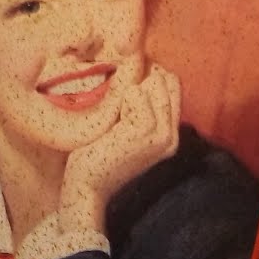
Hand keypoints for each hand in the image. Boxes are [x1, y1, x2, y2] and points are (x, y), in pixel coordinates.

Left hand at [59, 63, 179, 235]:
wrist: (86, 187)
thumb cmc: (96, 156)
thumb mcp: (123, 130)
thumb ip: (138, 107)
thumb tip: (141, 70)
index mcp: (169, 134)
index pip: (172, 84)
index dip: (149, 75)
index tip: (124, 90)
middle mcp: (172, 135)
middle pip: (167, 80)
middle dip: (141, 80)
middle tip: (116, 106)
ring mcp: (161, 134)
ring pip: (155, 83)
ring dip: (129, 90)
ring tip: (113, 117)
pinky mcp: (145, 131)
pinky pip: (137, 93)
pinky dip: (120, 98)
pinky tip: (110, 120)